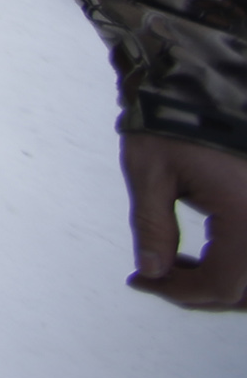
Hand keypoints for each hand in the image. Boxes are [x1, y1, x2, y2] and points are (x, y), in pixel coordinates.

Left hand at [125, 131, 246, 308]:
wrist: (199, 85)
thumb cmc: (171, 120)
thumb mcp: (150, 171)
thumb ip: (153, 227)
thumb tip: (152, 272)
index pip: (222, 283)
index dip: (180, 292)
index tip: (141, 281)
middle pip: (245, 289)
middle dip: (199, 292)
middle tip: (153, 278)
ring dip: (219, 282)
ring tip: (174, 266)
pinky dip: (232, 265)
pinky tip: (198, 255)